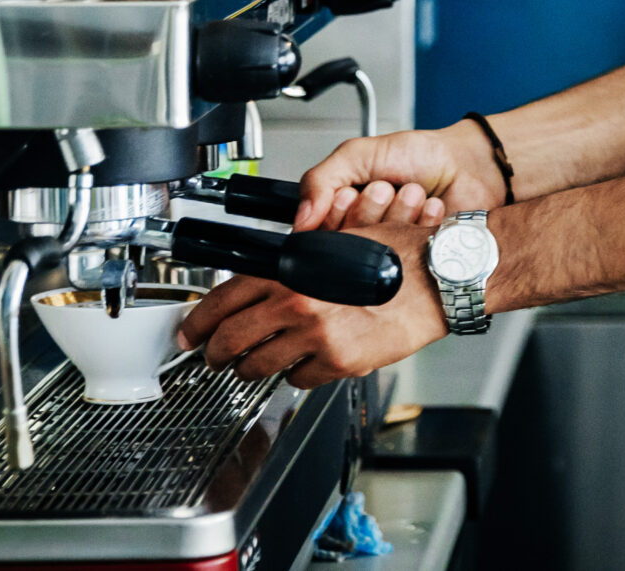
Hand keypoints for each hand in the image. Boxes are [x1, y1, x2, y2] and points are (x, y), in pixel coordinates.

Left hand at [177, 222, 444, 386]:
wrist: (435, 277)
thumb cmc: (394, 254)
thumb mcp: (333, 244)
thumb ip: (292, 265)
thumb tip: (257, 285)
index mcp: (291, 268)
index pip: (224, 299)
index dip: (198, 321)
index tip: (189, 333)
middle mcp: (298, 301)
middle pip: (231, 340)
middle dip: (214, 354)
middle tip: (212, 357)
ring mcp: (317, 335)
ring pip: (259, 366)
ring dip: (250, 369)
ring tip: (253, 365)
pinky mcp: (338, 362)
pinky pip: (298, 379)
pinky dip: (295, 374)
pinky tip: (302, 363)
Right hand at [291, 123, 505, 231]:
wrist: (466, 161)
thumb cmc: (418, 156)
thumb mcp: (359, 154)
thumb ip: (321, 178)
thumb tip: (301, 217)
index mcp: (342, 216)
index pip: (318, 238)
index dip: (336, 217)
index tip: (350, 194)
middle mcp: (365, 238)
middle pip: (349, 245)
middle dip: (370, 209)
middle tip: (385, 188)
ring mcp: (393, 252)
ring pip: (381, 249)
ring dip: (399, 212)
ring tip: (412, 192)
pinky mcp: (421, 261)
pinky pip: (413, 252)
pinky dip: (423, 222)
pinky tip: (432, 208)